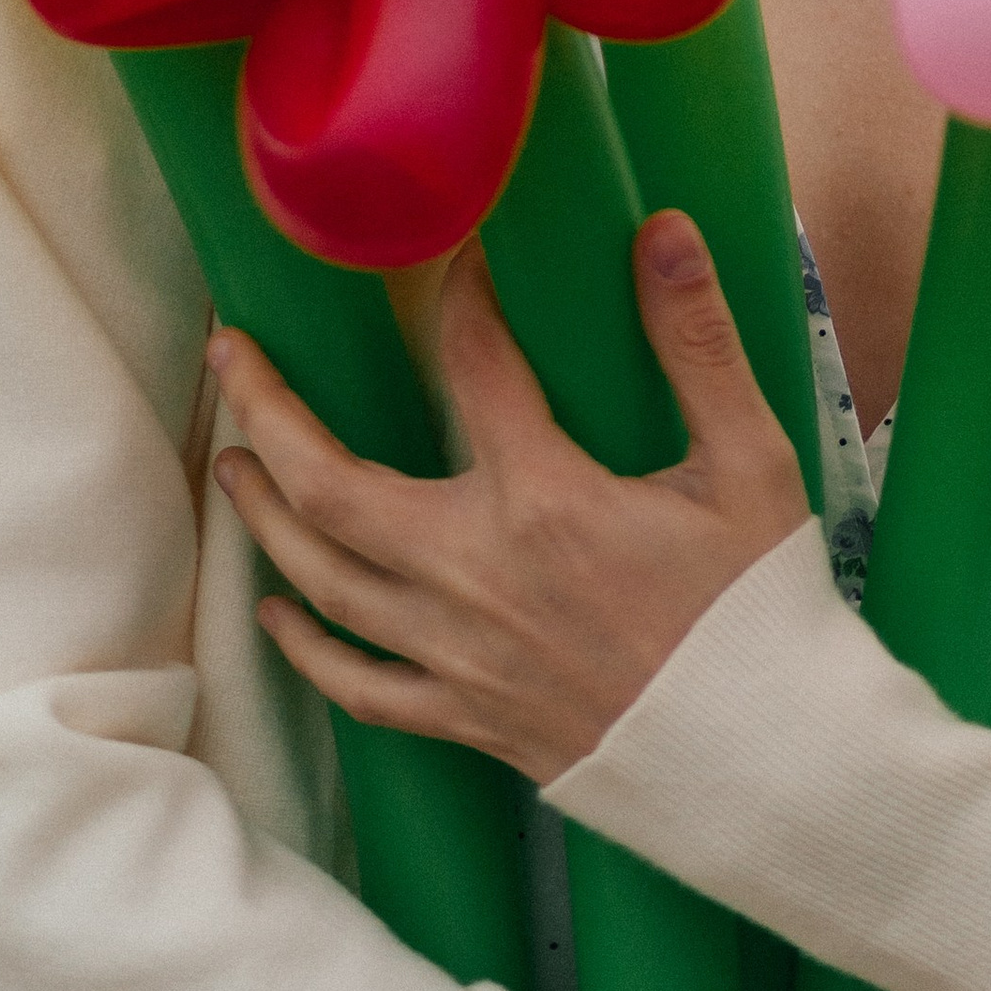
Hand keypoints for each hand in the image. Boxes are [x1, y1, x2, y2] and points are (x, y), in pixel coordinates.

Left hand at [207, 213, 809, 783]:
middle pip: (331, 486)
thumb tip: (662, 230)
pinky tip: (275, 611)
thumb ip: (695, 340)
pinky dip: (305, 647)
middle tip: (229, 350)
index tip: (461, 254)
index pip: (472, 363)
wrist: (761, 759)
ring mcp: (461, 655)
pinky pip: (358, 686)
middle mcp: (477, 575)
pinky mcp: (467, 717)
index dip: (462, 293)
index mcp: (545, 500)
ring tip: (232, 457)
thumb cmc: (756, 607)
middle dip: (269, 410)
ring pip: (324, 580)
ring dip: (265, 513)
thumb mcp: (747, 461)